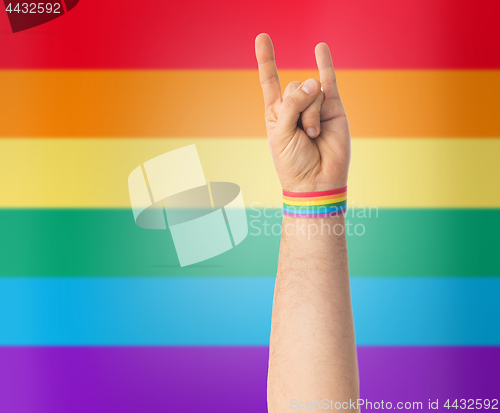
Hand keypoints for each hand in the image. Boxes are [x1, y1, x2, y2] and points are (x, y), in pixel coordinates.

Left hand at [255, 33, 350, 192]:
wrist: (317, 182)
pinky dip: (325, 64)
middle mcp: (295, 107)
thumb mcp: (281, 133)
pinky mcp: (334, 109)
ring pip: (312, 90)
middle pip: (294, 86)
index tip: (262, 38)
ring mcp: (315, 107)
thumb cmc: (293, 163)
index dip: (267, 60)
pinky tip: (320, 48)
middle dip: (297, 106)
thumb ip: (292, 105)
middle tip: (303, 132)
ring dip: (312, 113)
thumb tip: (312, 82)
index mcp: (277, 113)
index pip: (270, 82)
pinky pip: (329, 81)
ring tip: (314, 134)